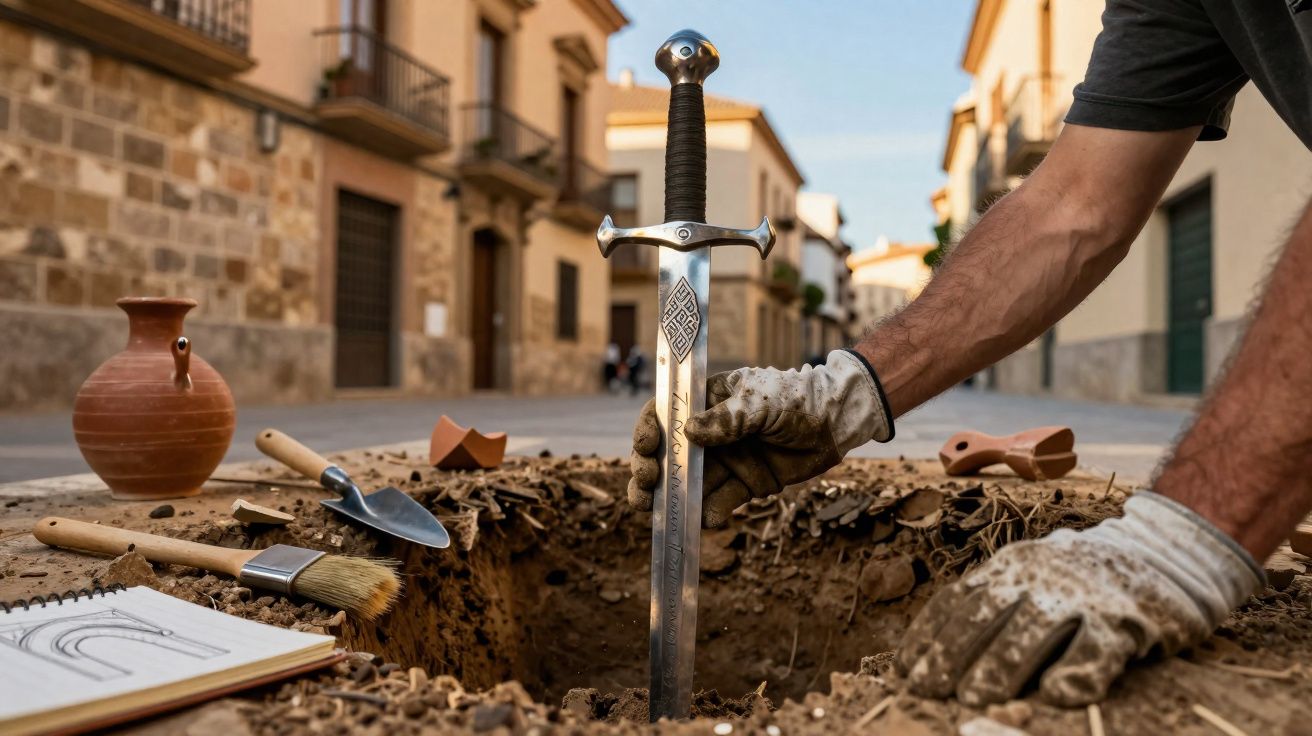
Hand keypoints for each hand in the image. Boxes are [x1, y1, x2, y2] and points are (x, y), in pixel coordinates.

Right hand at [628, 349, 892, 526]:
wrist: (837, 424)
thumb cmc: (798, 400)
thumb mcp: (762, 402)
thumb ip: (729, 418)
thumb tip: (689, 432)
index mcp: (708, 402)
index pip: (666, 413)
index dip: (648, 429)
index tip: (645, 446)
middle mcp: (710, 433)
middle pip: (668, 454)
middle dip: (649, 471)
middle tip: (643, 487)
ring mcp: (725, 461)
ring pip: (688, 483)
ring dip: (671, 500)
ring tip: (660, 517)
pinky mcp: (744, 485)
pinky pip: (719, 502)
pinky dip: (708, 514)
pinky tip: (705, 522)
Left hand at [896, 492, 1262, 705]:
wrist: (1166, 553)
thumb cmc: (1082, 580)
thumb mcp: (1031, 579)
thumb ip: (995, 607)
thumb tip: (937, 659)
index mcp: (1009, 566)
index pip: (957, 602)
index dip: (927, 637)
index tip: (904, 671)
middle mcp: (1039, 575)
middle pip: (984, 618)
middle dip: (950, 656)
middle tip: (927, 691)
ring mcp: (1081, 595)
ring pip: (1031, 634)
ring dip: (999, 669)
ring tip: (972, 700)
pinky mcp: (1125, 619)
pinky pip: (1095, 651)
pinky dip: (1075, 674)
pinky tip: (1054, 696)